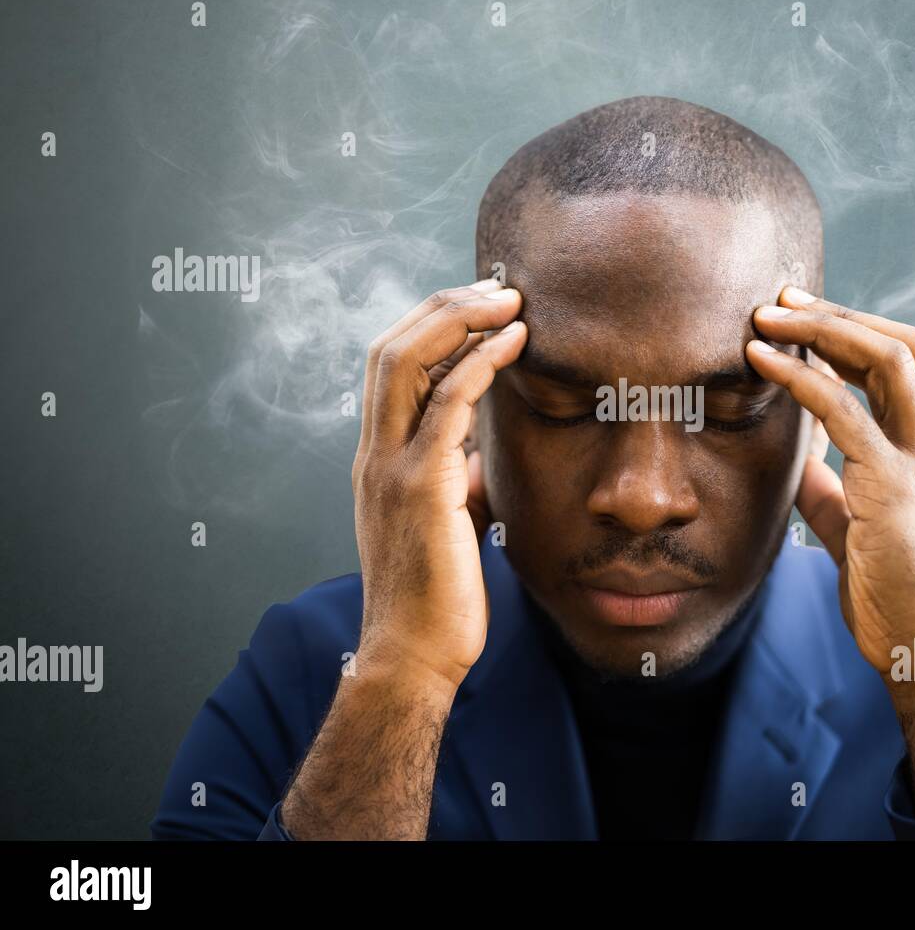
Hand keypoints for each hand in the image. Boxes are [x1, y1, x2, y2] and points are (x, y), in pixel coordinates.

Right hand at [351, 279, 526, 689]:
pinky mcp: (420, 487)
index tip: (480, 306)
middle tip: (497, 286)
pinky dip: (479, 363)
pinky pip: (446, 405)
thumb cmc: (436, 595)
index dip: (430, 325)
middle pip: (389, 347)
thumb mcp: (445, 521)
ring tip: (509, 298)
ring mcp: (390, 467)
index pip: (389, 366)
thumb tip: (478, 457)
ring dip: (459, 319)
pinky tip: (515, 342)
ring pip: (405, 361)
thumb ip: (453, 479)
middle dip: (442, 306)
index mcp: (377, 458)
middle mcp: (373, 453)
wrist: (415, 654)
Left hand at [748, 287, 914, 672]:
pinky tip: (760, 359)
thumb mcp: (857, 526)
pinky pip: (843, 412)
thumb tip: (797, 460)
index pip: (910, 365)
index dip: (859, 332)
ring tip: (766, 316)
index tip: (808, 319)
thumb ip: (832, 486)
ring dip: (821, 327)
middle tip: (783, 298)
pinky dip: (798, 376)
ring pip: (884, 359)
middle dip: (841, 313)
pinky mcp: (894, 484)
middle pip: (904, 345)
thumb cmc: (896, 594)